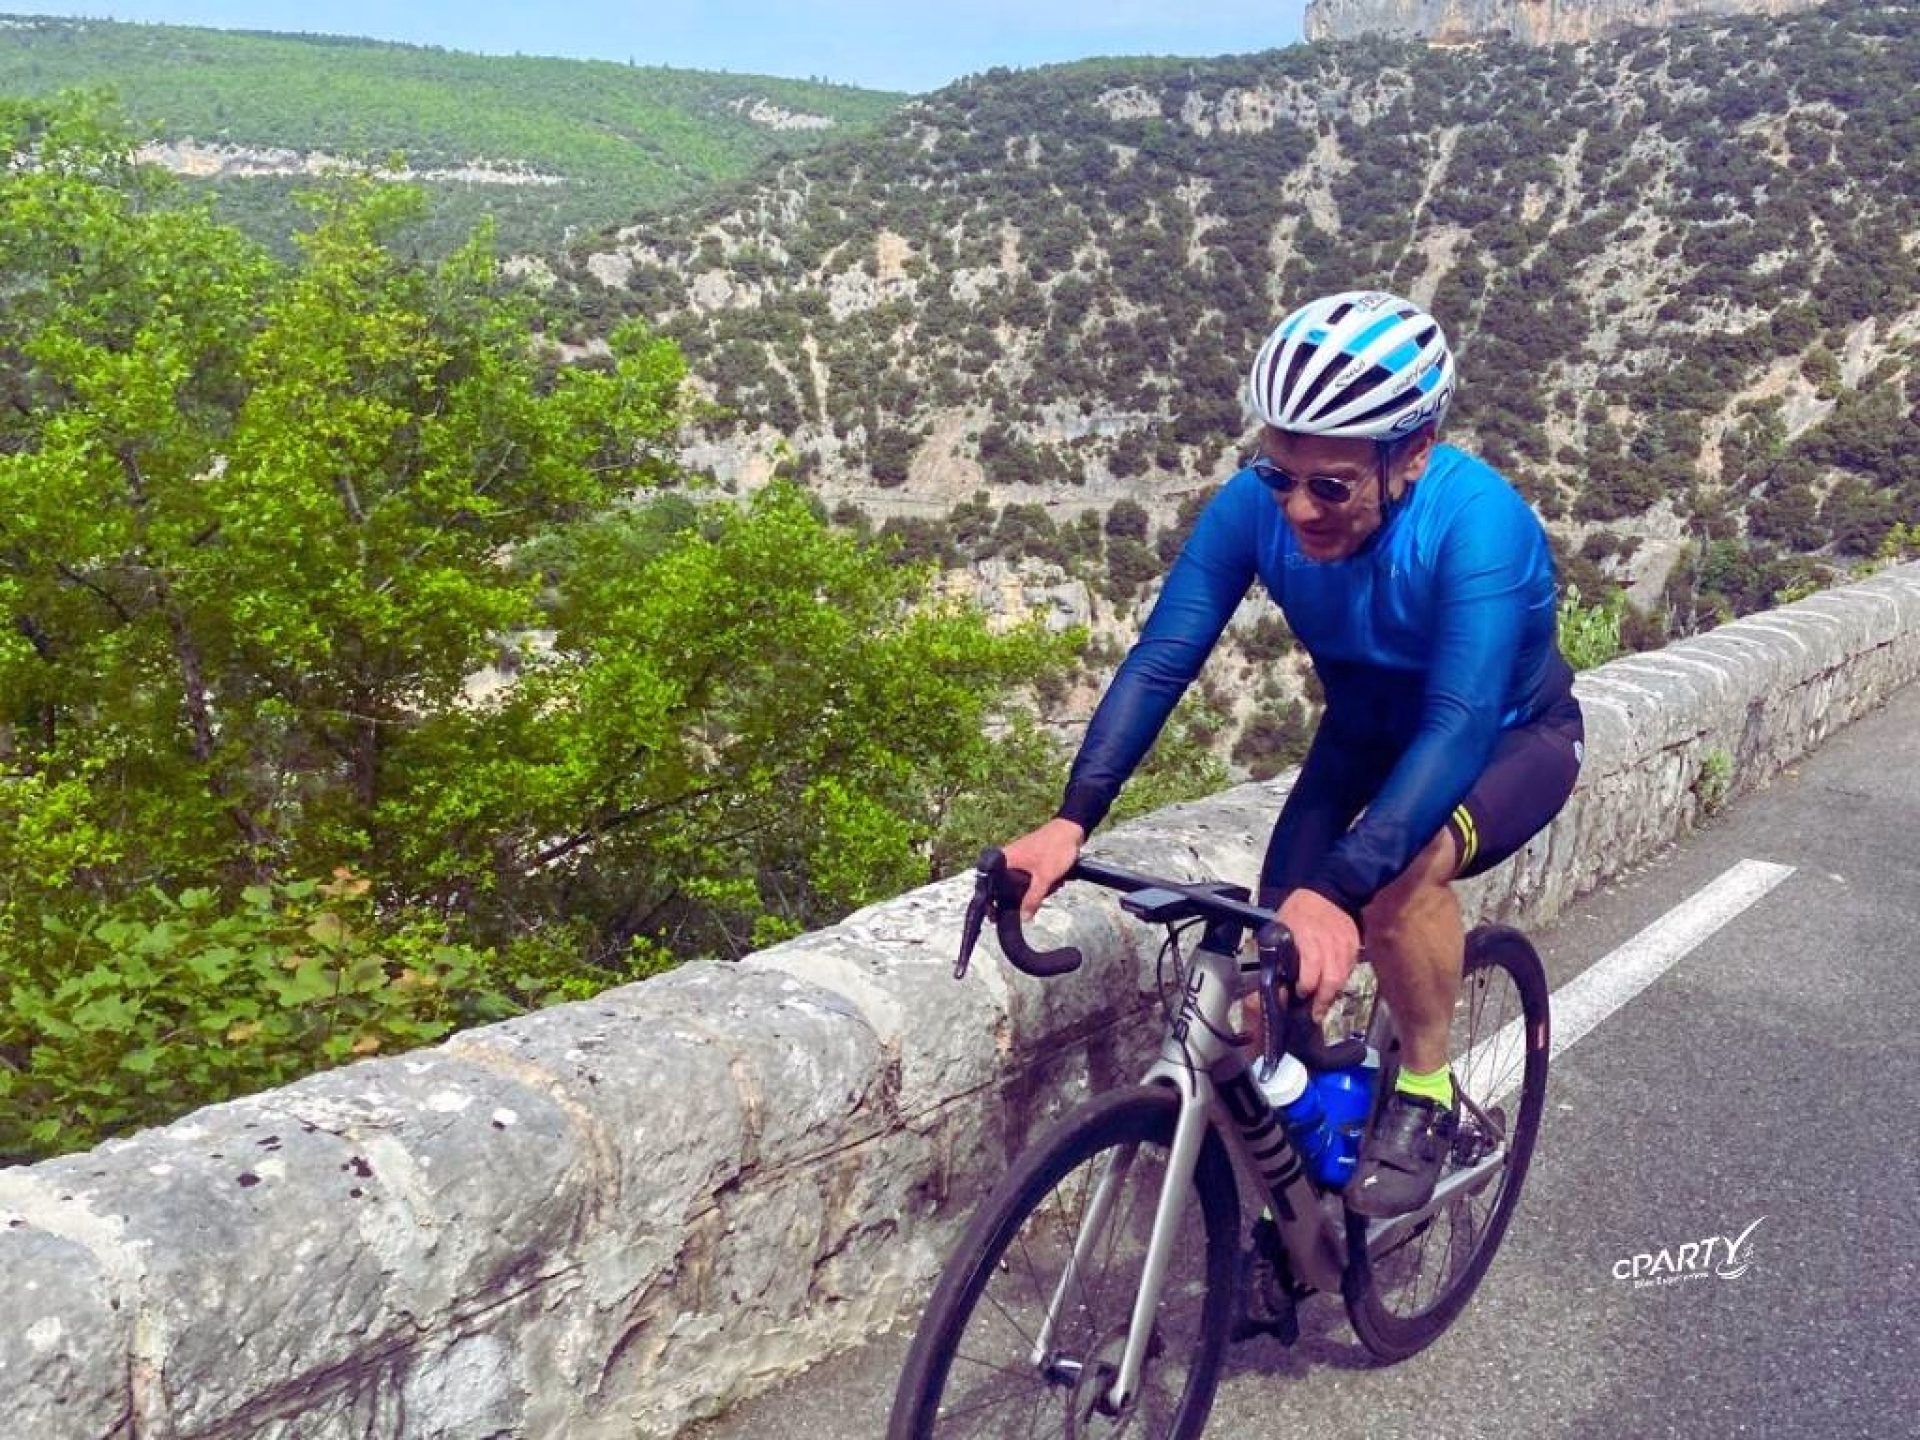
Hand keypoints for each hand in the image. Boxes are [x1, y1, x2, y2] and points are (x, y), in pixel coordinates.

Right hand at [999, 817, 1085, 919]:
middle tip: (1040, 895)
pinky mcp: (1030, 859)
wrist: (1072, 830)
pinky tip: (1054, 879)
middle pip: (1007, 887)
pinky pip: (1031, 876)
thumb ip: (1033, 899)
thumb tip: (1023, 919)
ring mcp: (1019, 858)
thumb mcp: (1044, 878)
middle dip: (1025, 895)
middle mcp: (1007, 858)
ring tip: (1053, 883)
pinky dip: (1041, 880)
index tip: (995, 917)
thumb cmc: (1055, 849)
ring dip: (1037, 888)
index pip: (990, 884)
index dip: (992, 902)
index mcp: (1004, 859)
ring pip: (1022, 883)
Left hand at [1276, 888, 1360, 1021]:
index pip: (1312, 966)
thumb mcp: (1281, 927)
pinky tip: (1332, 987)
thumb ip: (1278, 953)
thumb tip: (1272, 982)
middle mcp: (1328, 941)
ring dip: (1332, 995)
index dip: (1306, 985)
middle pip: (1331, 978)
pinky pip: (1349, 970)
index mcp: (1306, 935)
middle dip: (1322, 999)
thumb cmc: (1299, 912)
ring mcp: (1344, 944)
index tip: (1299, 994)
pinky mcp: (1355, 946)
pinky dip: (1341, 981)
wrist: (1327, 892)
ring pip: (1342, 977)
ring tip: (1322, 1006)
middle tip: (1314, 1013)